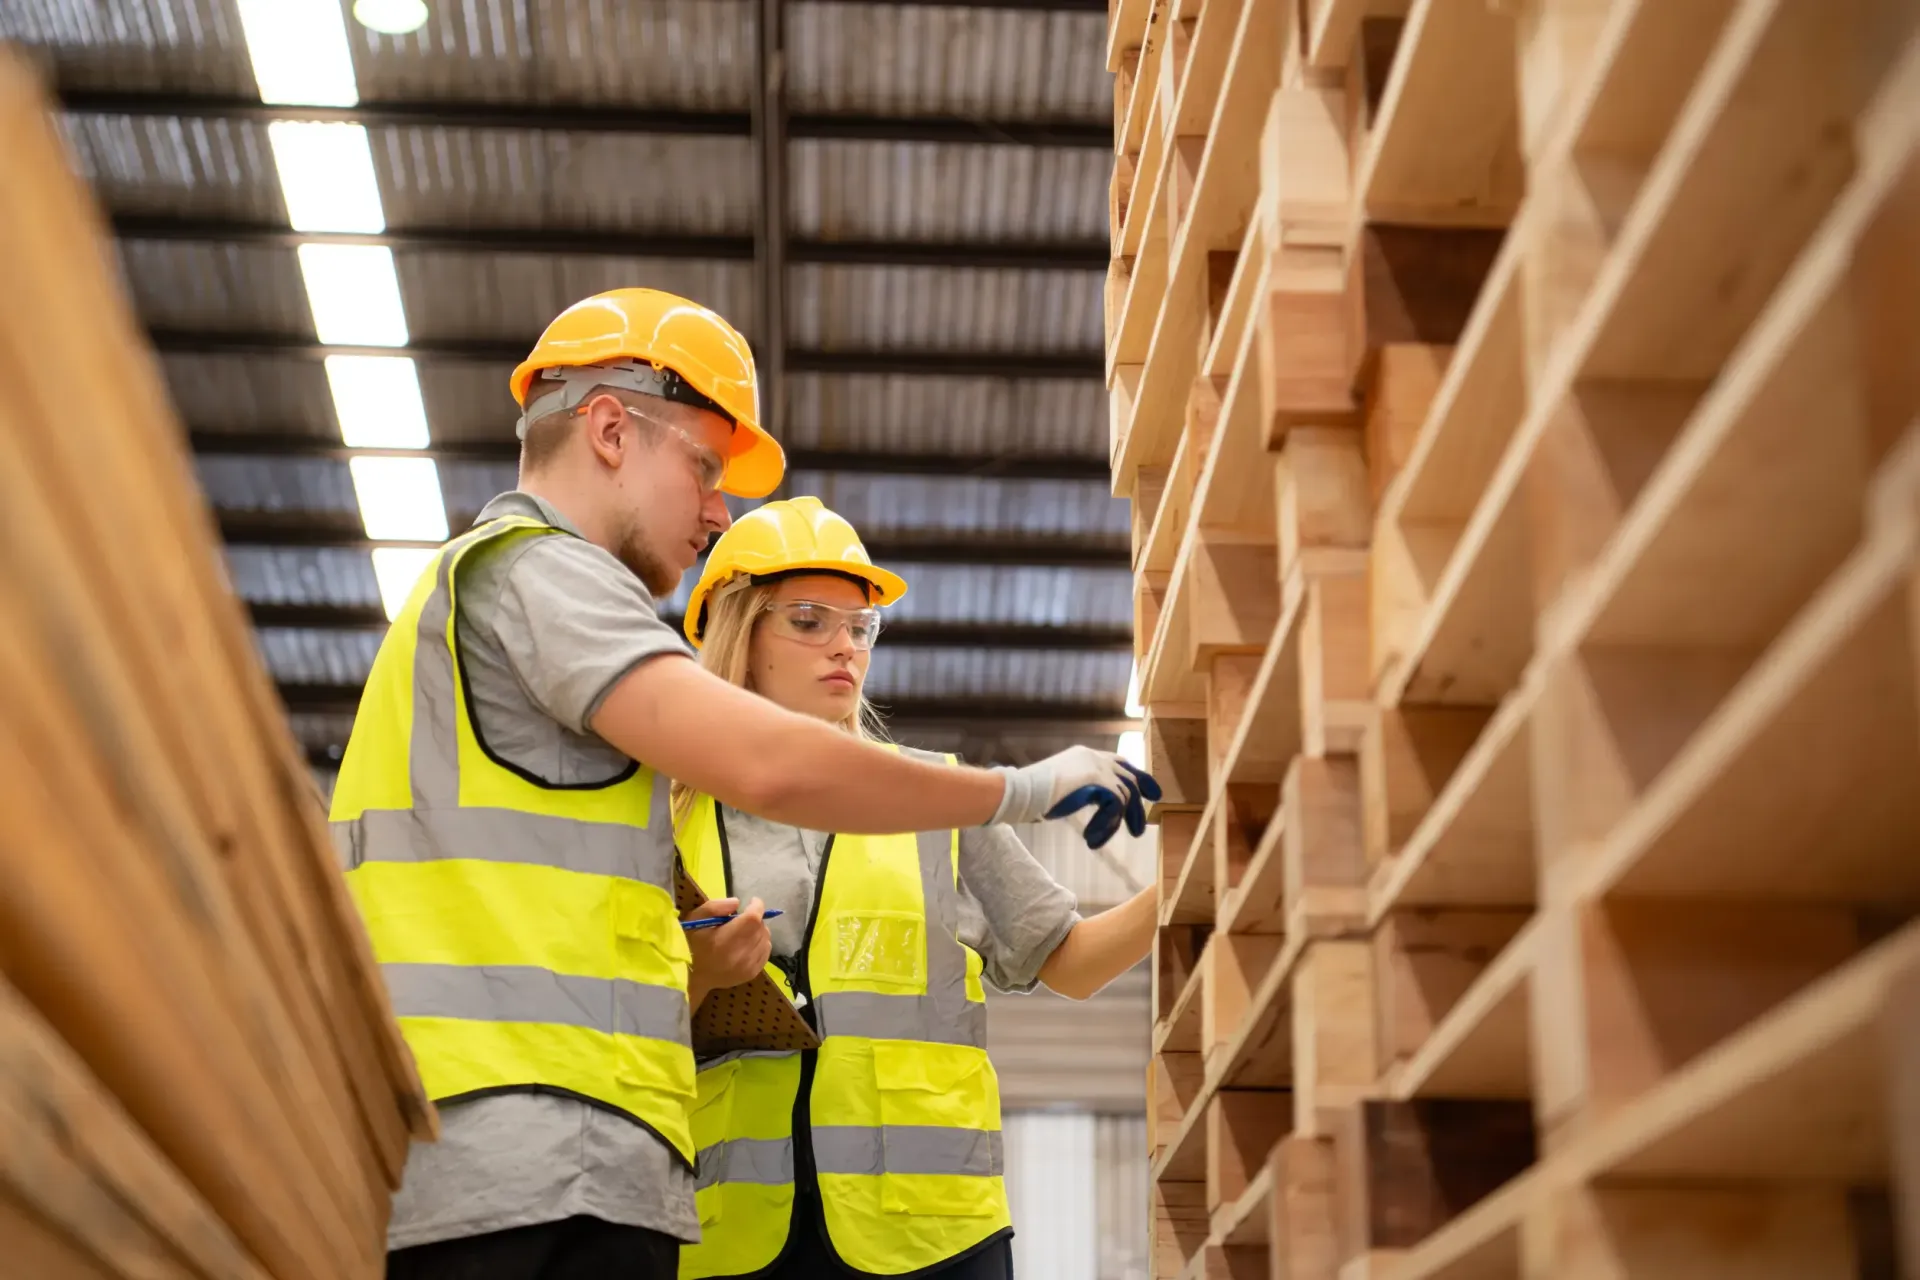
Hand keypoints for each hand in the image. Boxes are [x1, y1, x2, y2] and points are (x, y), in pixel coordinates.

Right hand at [684, 897, 771, 1009]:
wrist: (691, 977)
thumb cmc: (691, 945)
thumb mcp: (695, 919)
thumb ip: (715, 906)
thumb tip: (737, 903)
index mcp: (725, 939)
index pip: (753, 918)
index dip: (756, 906)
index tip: (751, 902)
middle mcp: (740, 954)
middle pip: (760, 928)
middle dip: (755, 919)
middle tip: (742, 919)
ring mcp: (748, 966)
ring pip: (766, 939)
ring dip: (758, 931)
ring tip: (745, 932)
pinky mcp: (751, 973)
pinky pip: (766, 952)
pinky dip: (760, 944)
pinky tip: (748, 944)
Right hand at [989, 746, 1162, 847]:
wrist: (1021, 792)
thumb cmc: (1033, 794)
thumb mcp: (1065, 787)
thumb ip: (1085, 789)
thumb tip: (1099, 801)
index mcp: (1086, 755)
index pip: (1120, 762)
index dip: (1138, 777)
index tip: (1151, 794)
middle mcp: (1094, 757)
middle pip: (1129, 777)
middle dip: (1138, 805)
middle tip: (1140, 829)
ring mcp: (1096, 766)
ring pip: (1124, 795)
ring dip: (1116, 823)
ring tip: (1103, 839)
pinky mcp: (1096, 779)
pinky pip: (1116, 804)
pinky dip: (1107, 824)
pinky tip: (1092, 838)